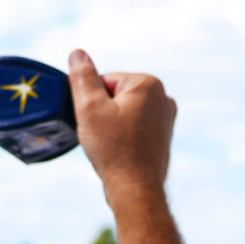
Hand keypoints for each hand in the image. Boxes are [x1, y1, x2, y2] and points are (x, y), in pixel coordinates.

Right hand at [67, 49, 175, 198]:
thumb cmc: (113, 149)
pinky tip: (120, 153)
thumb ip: (82, 77)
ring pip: (122, 113)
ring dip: (110, 126)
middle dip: (102, 113)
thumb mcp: (89, 107)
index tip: (95, 122)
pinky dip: (122, 138)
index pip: (105, 80)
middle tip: (101, 136)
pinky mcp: (162, 137)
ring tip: (111, 146)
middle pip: (115, 96)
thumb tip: (78, 53)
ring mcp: (166, 119)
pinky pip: (132, 129)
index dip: (92, 101)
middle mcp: (163, 98)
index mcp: (149, 83)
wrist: (136, 190)